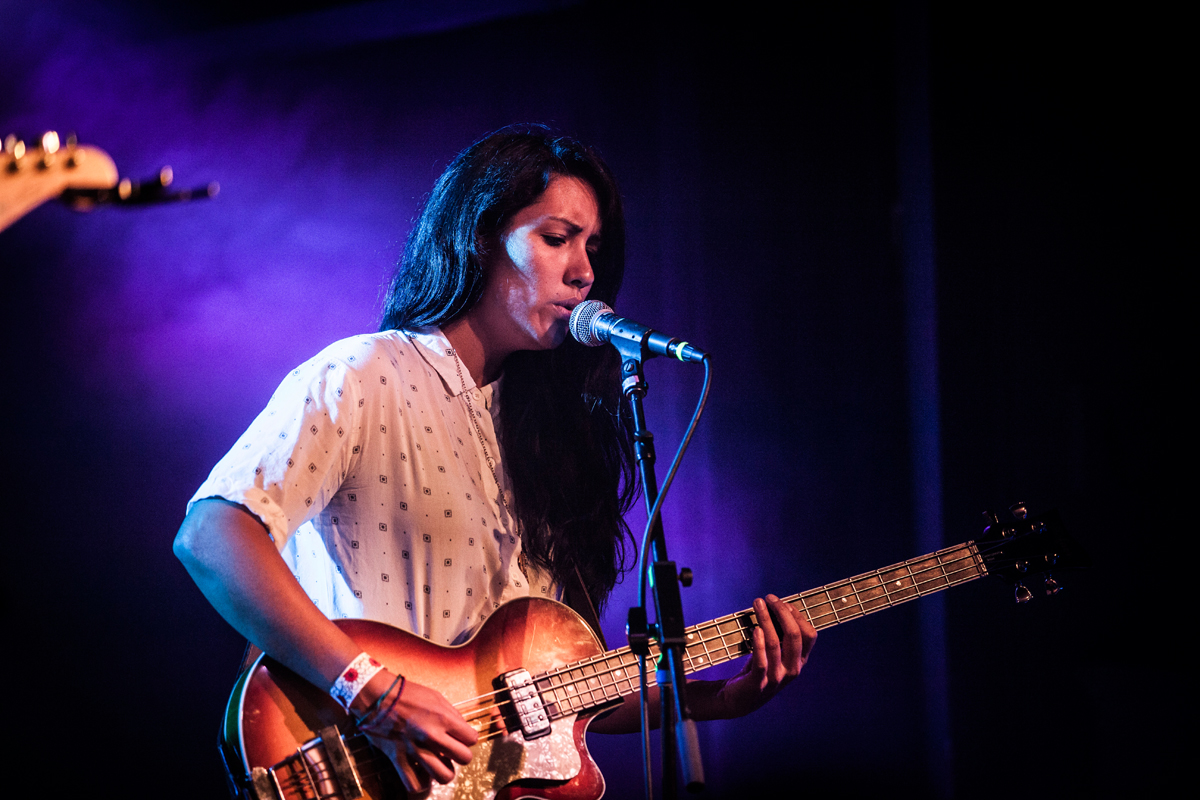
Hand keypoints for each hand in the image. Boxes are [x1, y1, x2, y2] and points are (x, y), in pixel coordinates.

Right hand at [357, 674, 478, 791]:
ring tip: (439, 763)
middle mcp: (431, 736)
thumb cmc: (406, 693)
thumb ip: (452, 714)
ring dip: (444, 771)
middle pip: (464, 758)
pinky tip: (422, 773)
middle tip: (452, 750)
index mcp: (443, 718)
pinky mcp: (398, 759)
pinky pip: (414, 784)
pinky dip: (420, 783)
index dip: (468, 738)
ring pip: (444, 776)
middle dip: (461, 755)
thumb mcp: (436, 697)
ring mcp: (415, 750)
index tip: (462, 736)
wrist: (376, 696)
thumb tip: (462, 729)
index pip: (472, 739)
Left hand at [714, 594, 816, 717]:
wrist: (739, 698)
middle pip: (794, 635)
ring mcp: (776, 678)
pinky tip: (755, 628)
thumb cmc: (758, 669)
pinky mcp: (758, 683)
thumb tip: (779, 606)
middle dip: (782, 612)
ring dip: (766, 619)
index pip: (809, 634)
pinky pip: (761, 661)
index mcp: (799, 661)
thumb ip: (780, 635)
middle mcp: (792, 670)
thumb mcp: (774, 653)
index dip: (797, 615)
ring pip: (775, 643)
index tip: (782, 602)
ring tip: (757, 603)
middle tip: (769, 597)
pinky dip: (759, 643)